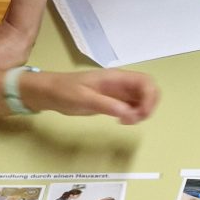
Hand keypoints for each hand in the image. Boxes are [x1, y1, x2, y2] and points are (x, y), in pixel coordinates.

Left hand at [26, 70, 159, 123]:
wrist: (49, 93)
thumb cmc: (65, 92)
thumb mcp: (84, 98)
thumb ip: (107, 105)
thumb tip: (129, 113)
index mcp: (116, 77)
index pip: (145, 82)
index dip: (149, 98)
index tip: (139, 115)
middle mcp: (121, 83)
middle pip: (148, 90)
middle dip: (148, 106)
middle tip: (134, 120)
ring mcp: (118, 93)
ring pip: (141, 100)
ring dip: (141, 112)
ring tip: (126, 122)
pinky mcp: (113, 102)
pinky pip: (131, 106)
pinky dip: (133, 115)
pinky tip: (122, 121)